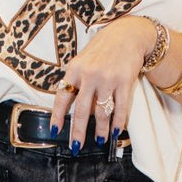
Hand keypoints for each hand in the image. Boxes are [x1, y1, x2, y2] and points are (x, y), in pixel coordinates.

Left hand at [50, 15, 154, 148]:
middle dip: (78, 131)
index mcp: (75, 69)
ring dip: (101, 130)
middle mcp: (90, 74)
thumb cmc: (102, 50)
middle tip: (77, 146)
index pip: (62, 96)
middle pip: (81, 110)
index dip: (57, 115)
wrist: (127, 34)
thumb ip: (76, 82)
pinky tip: (116, 132)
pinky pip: (120, 107)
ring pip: (102, 112)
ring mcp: (108, 78)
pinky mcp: (124, 81)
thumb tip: (72, 110)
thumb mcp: (83, 61)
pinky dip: (119, 122)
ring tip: (101, 140)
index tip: (54, 130)